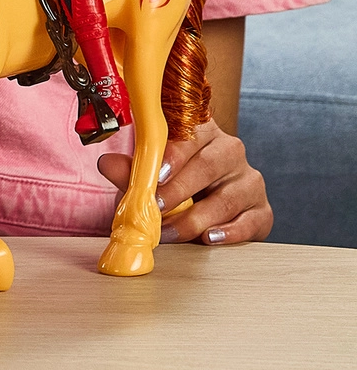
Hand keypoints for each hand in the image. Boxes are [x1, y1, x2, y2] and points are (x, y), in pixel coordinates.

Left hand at [98, 120, 271, 245]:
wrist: (202, 206)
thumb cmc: (172, 183)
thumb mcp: (148, 174)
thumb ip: (130, 169)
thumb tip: (107, 164)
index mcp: (201, 131)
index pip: (191, 133)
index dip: (174, 153)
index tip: (156, 173)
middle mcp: (230, 151)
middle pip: (209, 165)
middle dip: (180, 189)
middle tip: (156, 208)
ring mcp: (248, 180)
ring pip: (229, 196)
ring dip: (196, 217)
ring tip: (171, 232)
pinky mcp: (261, 210)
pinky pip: (251, 221)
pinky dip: (230, 232)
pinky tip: (210, 237)